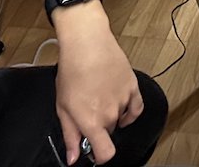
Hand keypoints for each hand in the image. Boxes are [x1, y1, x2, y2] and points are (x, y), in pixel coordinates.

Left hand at [55, 31, 142, 163]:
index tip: (94, 151)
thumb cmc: (72, 71)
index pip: (106, 153)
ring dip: (111, 113)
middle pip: (107, 132)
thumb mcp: (62, 106)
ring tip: (97, 94)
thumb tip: (73, 158)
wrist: (87, 43)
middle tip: (86, 108)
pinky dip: (129, 112)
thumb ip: (70, 135)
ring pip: (119, 118)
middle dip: (98, 126)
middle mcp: (111, 114)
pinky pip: (136, 108)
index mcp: (92, 121)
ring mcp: (124, 100)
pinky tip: (121, 106)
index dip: (99, 156)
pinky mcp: (133, 87)